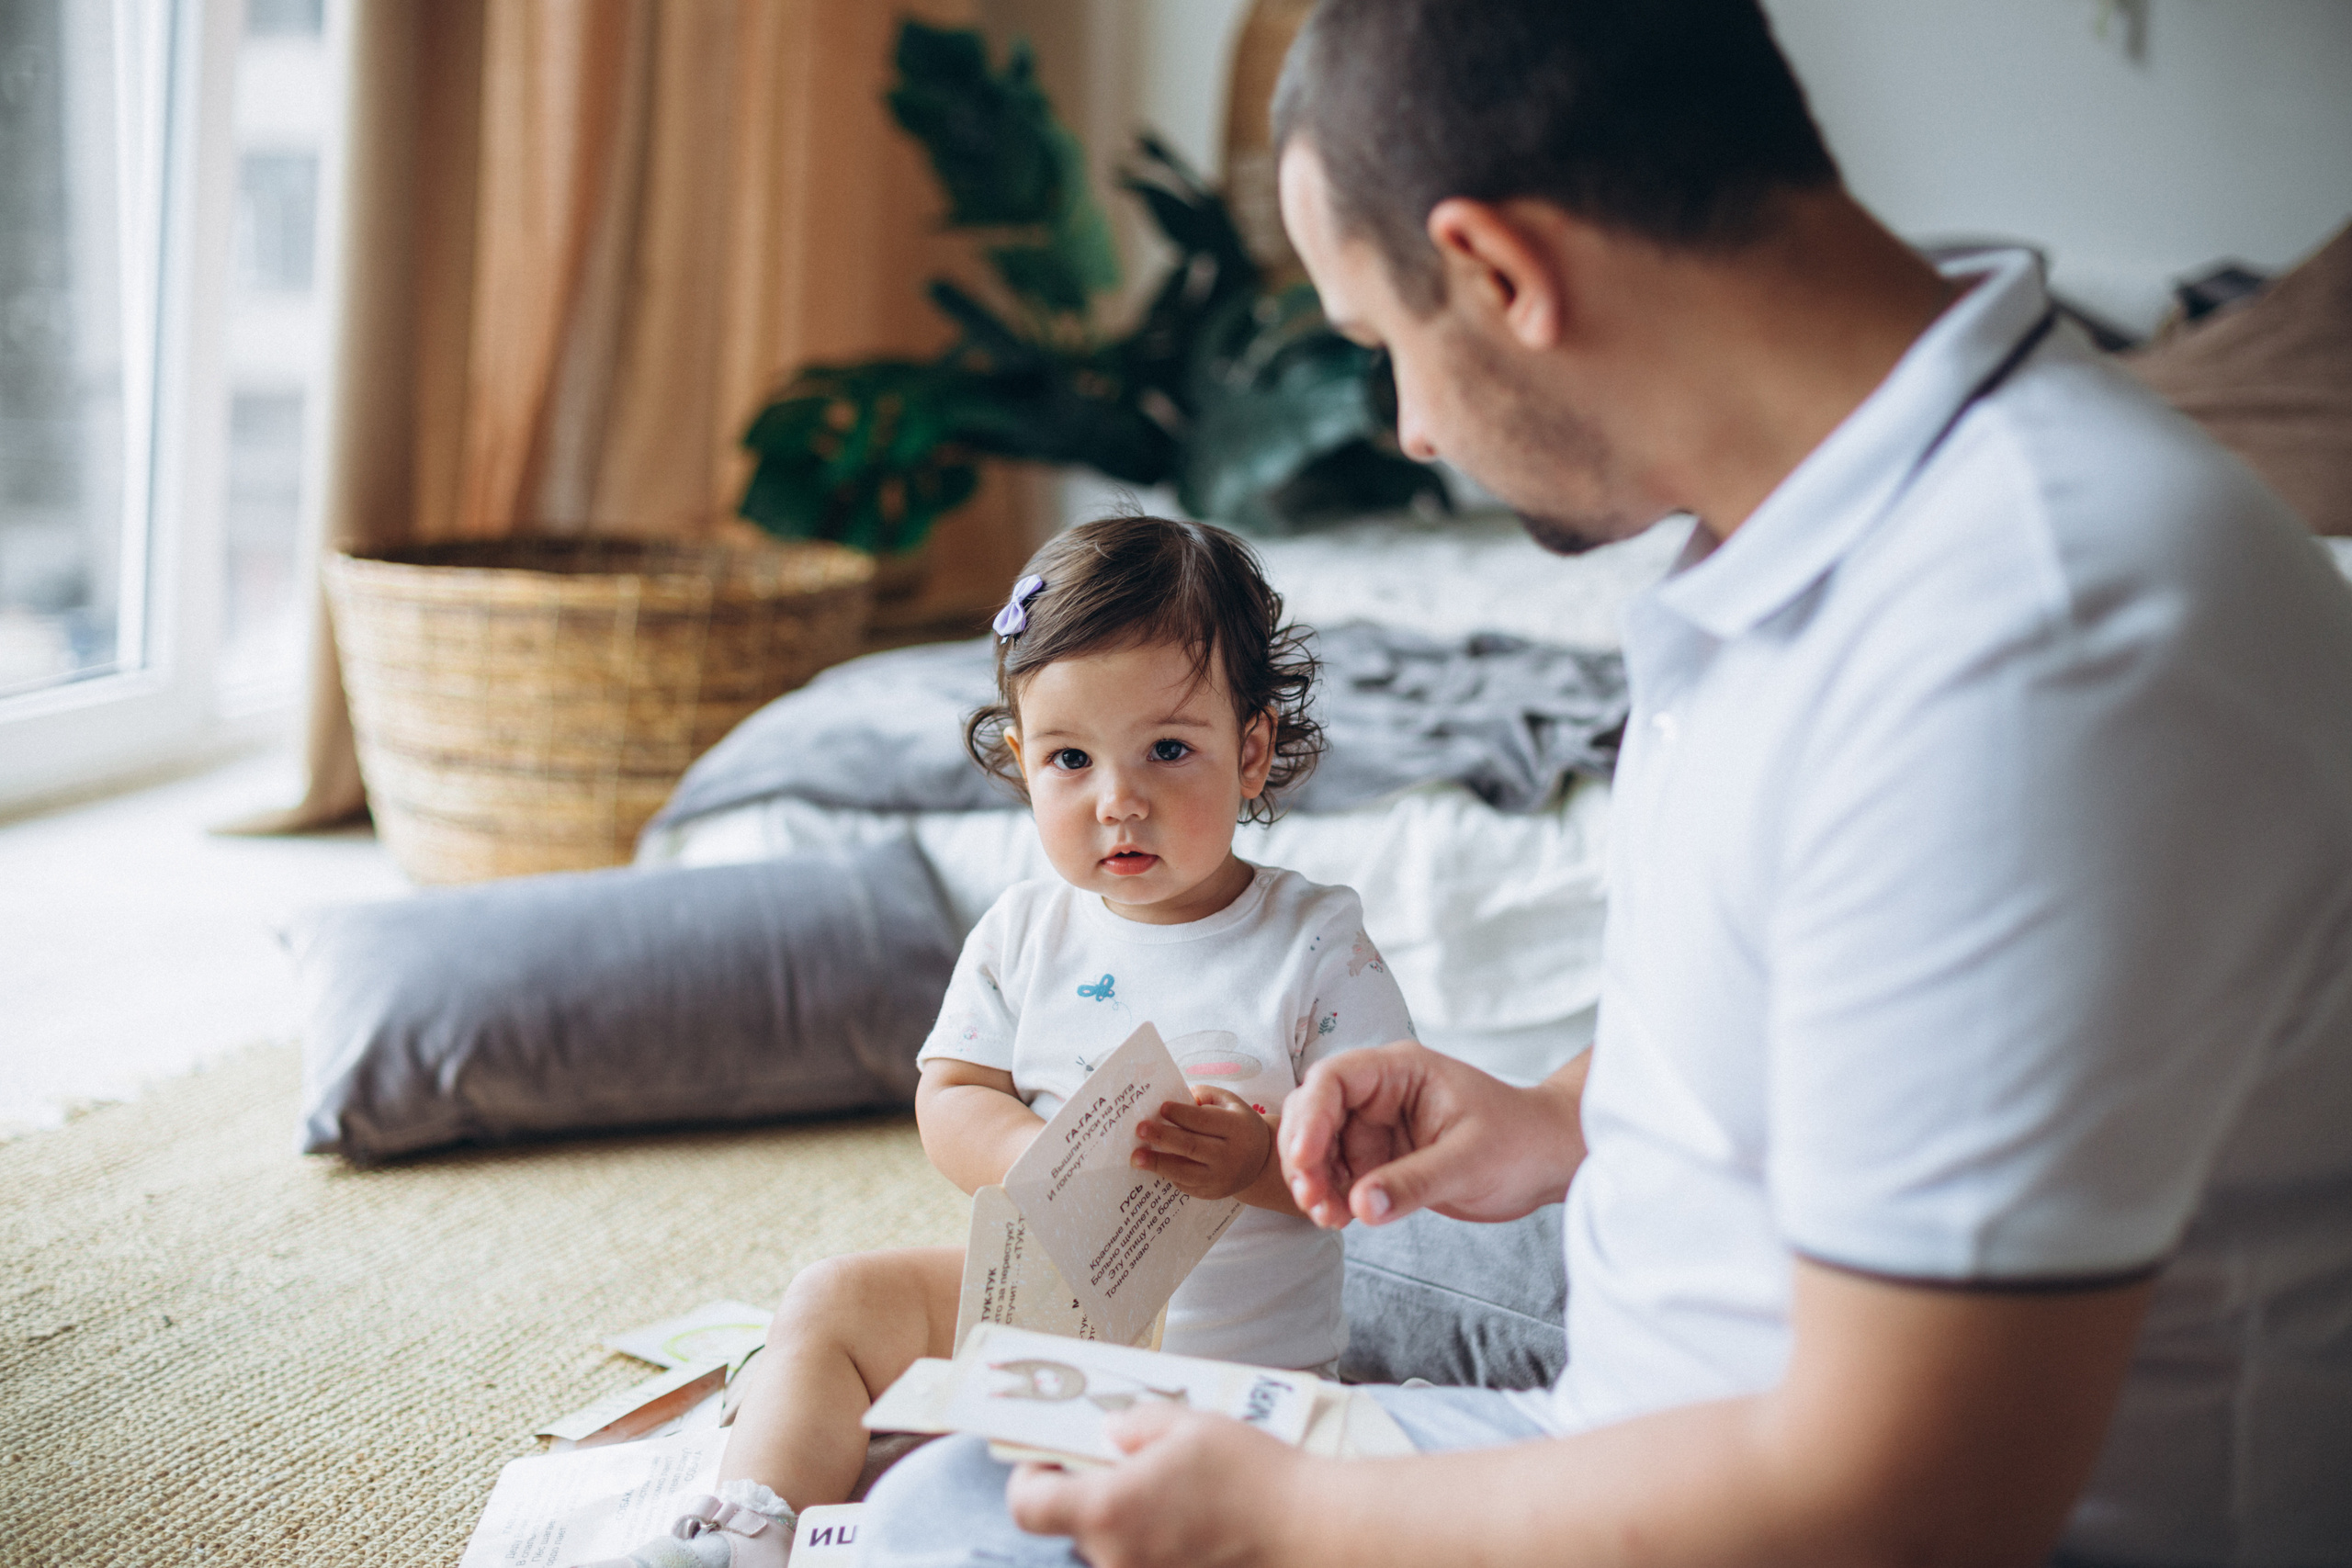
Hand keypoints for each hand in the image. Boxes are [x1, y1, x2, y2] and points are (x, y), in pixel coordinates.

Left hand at [1006, 1403, 1303, 1567]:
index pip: (1028, 1506)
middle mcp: (1115, 1557)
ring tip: (1176, 1487)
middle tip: (1131, 1458)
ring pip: (1114, 1544)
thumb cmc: (1253, 1477)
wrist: (1313, 1533)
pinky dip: (1160, 1540)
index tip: (1050, 1455)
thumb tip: (1111, 1434)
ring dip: (1131, 1516)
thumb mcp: (1188, 1425)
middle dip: (1094, 1490)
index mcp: (1107, 1509)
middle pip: (1075, 1524)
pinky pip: (1147, 1561)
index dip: (1029, 1478)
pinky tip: (1197, 1518)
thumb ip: (1134, 1424)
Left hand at [1132, 1086, 1272, 1199]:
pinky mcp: (1211, 1194)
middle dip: (1163, 1137)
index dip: (1181, 1114)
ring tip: (1135, 1157)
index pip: (1204, 1121)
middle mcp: (1231, 1156)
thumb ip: (1203, 1097)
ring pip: (1184, 1171)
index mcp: (1238, 1128)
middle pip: (1192, 1146)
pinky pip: (1184, 1184)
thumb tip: (1169, 1100)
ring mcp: (1221, 1179)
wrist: (1260, 1161)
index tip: (1161, 1107)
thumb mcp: (1229, 1103)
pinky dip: (1166, 1174)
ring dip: (1157, 1163)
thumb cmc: (1237, 1124)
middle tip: (1140, 1129)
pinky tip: (1151, 1165)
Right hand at [1278, 1040, 1587, 1228]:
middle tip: (1312, 1199)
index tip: (1304, 1160)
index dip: (1311, 1117)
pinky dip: (1332, 1196)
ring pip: (1322, 1149)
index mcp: (1401, 1071)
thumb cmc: (1521, 1142)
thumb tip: (1361, 1205)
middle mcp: (1381, 1094)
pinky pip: (1341, 1175)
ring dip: (1315, 1181)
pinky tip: (1339, 1218)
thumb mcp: (1469, 1162)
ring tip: (1327, 1217)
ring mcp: (1378, 1127)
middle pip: (1316, 1113)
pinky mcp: (1381, 1160)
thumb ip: (1414, 1182)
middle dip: (1305, 1156)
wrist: (1547, 1161)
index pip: (1335, 1079)